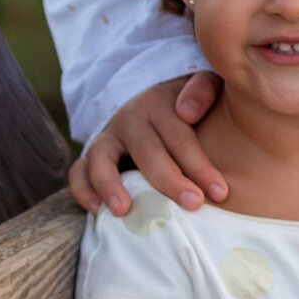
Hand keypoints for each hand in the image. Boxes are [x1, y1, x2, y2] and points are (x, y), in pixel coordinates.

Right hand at [68, 72, 227, 214]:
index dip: (201, 166)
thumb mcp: (204, 86)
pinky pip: (78, 171)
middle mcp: (130, 119)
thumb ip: (204, 90)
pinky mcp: (93, 155)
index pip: (180, 137)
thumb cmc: (193, 107)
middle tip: (193, 204)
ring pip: (101, 158)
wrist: (159, 105)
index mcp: (159, 103)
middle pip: (147, 151)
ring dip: (110, 184)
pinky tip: (98, 212)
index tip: (220, 192)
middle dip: (170, 180)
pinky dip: (83, 190)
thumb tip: (187, 112)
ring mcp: (109, 137)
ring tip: (124, 210)